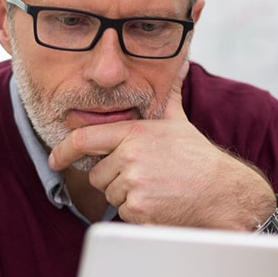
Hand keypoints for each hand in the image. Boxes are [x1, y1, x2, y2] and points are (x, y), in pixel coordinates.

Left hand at [47, 65, 275, 229]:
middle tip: (145, 176)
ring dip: (126, 195)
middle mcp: (130, 157)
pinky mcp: (139, 208)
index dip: (64, 150)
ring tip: (156, 188)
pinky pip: (123, 212)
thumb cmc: (199, 158)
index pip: (85, 139)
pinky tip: (159, 203)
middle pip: (97, 174)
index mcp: (134, 134)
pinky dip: (137, 212)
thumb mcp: (178, 121)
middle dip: (114, 177)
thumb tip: (179, 64)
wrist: (222, 192)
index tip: (55, 159)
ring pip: (109, 194)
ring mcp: (133, 184)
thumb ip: (168, 94)